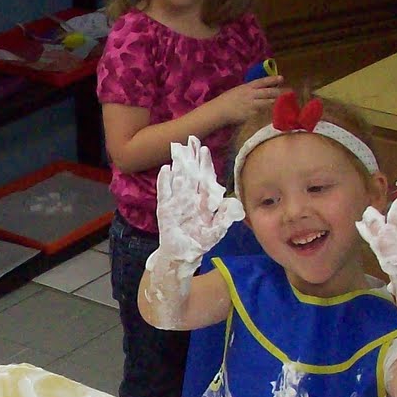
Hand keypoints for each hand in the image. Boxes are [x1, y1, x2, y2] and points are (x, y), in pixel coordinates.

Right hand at [153, 136, 244, 267]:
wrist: (183, 256)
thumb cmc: (199, 242)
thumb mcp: (216, 231)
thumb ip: (224, 217)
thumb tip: (232, 202)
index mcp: (202, 200)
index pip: (204, 178)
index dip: (205, 164)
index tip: (205, 149)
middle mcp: (189, 198)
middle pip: (191, 174)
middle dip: (191, 157)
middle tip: (191, 140)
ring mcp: (176, 202)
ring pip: (178, 179)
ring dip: (178, 165)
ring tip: (178, 149)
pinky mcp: (165, 210)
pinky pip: (164, 193)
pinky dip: (164, 182)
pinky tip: (166, 169)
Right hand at [215, 75, 283, 127]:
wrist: (218, 111)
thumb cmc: (226, 101)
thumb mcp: (238, 91)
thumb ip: (249, 90)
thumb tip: (261, 90)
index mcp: (247, 87)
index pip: (262, 82)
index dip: (273, 80)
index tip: (282, 78)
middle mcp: (251, 95)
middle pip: (268, 92)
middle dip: (280, 92)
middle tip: (291, 92)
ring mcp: (251, 105)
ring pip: (268, 103)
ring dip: (278, 102)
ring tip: (288, 102)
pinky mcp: (251, 115)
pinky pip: (263, 114)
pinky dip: (270, 114)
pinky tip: (277, 114)